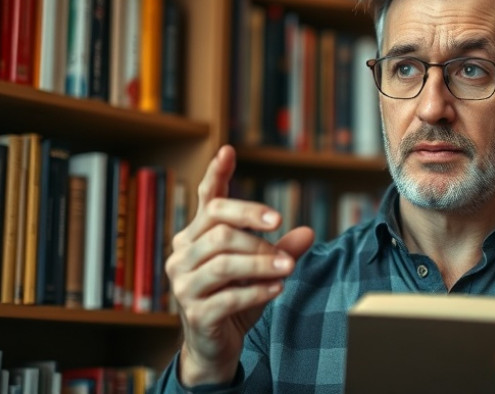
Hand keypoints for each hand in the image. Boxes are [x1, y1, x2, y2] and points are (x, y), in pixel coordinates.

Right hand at [165, 145, 315, 385]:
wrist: (215, 346)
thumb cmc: (236, 297)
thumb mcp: (262, 270)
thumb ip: (282, 249)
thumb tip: (308, 232)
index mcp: (195, 237)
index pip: (206, 201)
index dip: (215, 175)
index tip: (228, 151)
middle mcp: (182, 256)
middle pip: (218, 225)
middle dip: (252, 223)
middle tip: (281, 224)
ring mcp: (184, 285)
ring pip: (223, 261)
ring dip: (260, 261)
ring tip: (288, 267)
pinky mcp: (195, 314)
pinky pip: (228, 297)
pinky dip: (257, 290)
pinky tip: (278, 288)